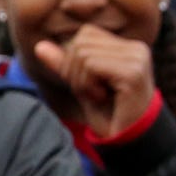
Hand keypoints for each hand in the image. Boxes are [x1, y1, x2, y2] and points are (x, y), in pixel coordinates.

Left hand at [33, 24, 156, 137]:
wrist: (128, 141)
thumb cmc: (108, 115)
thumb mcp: (81, 85)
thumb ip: (63, 64)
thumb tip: (38, 46)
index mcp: (128, 47)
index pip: (85, 34)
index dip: (73, 59)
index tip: (87, 84)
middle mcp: (137, 48)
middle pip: (82, 42)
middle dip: (74, 70)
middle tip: (91, 93)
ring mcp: (137, 59)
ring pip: (83, 54)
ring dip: (81, 81)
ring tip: (97, 97)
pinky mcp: (132, 73)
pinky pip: (91, 65)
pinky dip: (87, 85)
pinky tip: (101, 98)